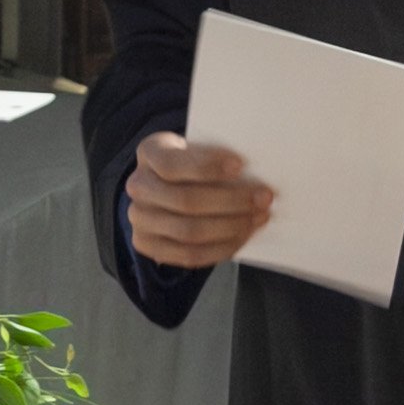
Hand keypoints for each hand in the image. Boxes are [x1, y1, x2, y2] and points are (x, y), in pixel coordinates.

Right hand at [127, 132, 272, 269]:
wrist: (165, 184)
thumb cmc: (191, 163)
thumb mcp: (196, 148)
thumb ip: (214, 156)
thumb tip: (255, 172)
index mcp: (149, 153)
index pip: (173, 164)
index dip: (208, 167)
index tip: (241, 165)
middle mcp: (138, 186)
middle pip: (185, 201)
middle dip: (231, 201)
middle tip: (264, 197)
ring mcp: (139, 219)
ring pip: (189, 232)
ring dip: (231, 227)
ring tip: (259, 217)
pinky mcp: (147, 245)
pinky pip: (189, 256)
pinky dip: (222, 247)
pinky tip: (244, 235)